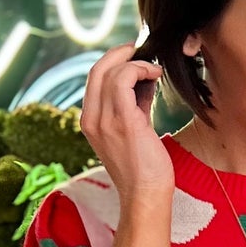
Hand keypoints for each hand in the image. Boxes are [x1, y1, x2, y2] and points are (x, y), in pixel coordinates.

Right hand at [79, 40, 173, 204]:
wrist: (146, 196)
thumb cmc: (144, 169)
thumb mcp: (133, 131)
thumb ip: (133, 106)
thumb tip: (144, 81)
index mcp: (90, 122)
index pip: (94, 79)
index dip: (112, 62)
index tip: (133, 57)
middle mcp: (91, 120)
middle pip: (98, 69)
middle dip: (120, 54)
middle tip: (140, 50)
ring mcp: (104, 120)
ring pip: (112, 71)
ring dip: (136, 63)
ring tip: (153, 69)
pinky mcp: (122, 120)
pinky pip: (125, 79)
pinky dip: (140, 68)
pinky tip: (155, 74)